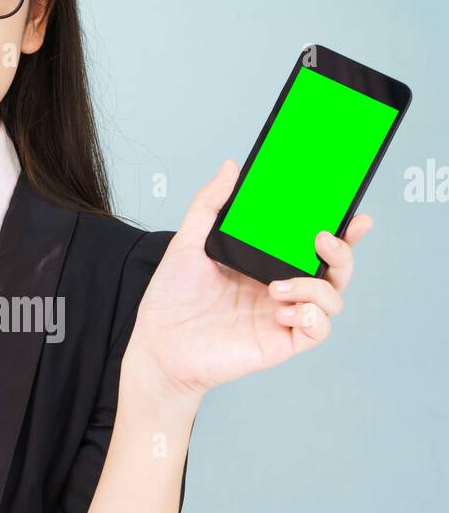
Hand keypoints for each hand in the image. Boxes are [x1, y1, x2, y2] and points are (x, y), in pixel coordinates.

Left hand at [124, 159, 374, 397]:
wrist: (158, 345)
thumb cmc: (171, 300)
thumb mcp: (187, 243)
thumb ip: (208, 205)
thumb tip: (229, 168)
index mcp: (265, 265)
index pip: (312, 247)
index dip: (341, 233)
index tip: (354, 216)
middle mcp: (280, 289)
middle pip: (334, 271)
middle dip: (343, 253)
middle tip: (324, 239)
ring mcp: (282, 316)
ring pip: (332, 300)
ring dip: (315, 287)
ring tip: (278, 287)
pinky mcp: (280, 342)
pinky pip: (317, 330)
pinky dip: (311, 316)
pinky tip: (284, 311)